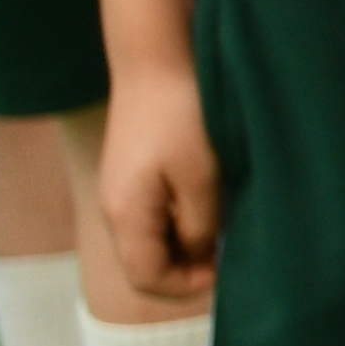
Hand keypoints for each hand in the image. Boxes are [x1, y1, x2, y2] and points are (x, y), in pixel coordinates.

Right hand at [96, 64, 223, 301]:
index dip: (186, 287)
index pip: (147, 277)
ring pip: (151, 239)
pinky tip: (211, 206)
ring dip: (186, 244)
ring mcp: (121, 189)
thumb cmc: (182, 115)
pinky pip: (154, 214)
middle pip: (146, 263)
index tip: (226, 274)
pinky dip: (180, 221)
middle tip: (230, 257)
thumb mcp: (202, 177)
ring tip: (225, 231)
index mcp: (125, 215)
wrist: (157, 58)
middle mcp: (114, 208)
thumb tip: (200, 255)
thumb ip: (200, 225)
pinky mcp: (133, 172)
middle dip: (187, 268)